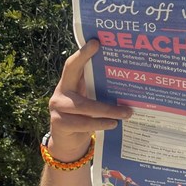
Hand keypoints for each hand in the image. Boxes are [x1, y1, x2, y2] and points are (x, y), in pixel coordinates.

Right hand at [48, 39, 131, 160]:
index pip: (73, 64)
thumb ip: (98, 89)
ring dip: (108, 110)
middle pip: (72, 72)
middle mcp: (60, 91)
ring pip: (84, 105)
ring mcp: (57, 107)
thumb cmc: (84, 117)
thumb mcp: (89, 100)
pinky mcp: (59, 124)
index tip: (96, 42)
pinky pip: (83, 123)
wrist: (68, 143)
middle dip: (89, 63)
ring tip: (127, 113)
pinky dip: (100, 123)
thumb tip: (127, 79)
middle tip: (112, 63)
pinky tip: (113, 124)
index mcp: (69, 83)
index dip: (83, 53)